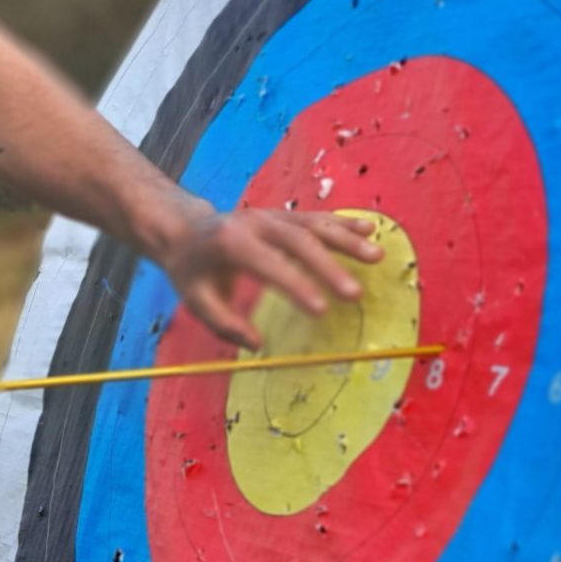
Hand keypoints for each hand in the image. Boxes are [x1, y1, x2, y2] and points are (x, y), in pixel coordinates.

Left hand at [154, 203, 380, 350]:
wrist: (184, 228)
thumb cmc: (192, 269)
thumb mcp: (195, 300)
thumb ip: (224, 323)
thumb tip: (257, 346)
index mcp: (231, 243)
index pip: (268, 265)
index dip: (295, 286)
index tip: (322, 310)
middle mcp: (255, 223)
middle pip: (298, 242)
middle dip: (329, 267)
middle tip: (354, 294)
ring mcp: (272, 216)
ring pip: (314, 224)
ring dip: (347, 239)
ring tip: (376, 256)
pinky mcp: (284, 216)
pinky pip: (316, 218)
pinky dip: (343, 223)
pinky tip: (370, 229)